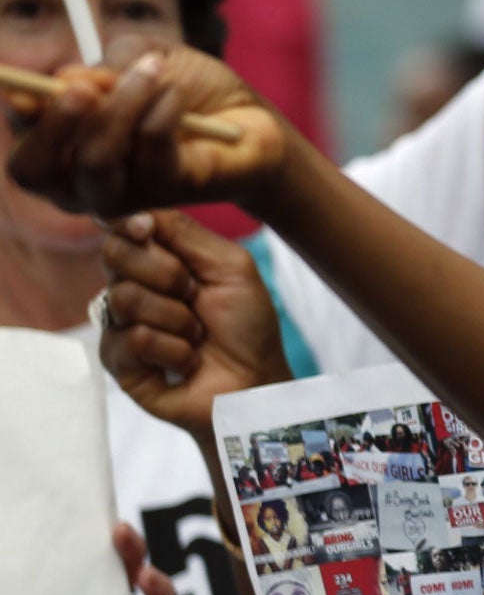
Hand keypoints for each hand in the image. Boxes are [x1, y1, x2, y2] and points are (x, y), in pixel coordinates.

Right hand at [6, 38, 285, 218]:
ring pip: (95, 160)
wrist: (250, 118)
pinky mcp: (167, 192)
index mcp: (62, 152)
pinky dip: (162, 109)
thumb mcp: (141, 57)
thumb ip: (106, 65)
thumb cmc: (187, 90)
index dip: (19, 114)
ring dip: (121, 105)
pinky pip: (151, 148)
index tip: (29, 82)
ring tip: (152, 72)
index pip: (21, 144)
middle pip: (33, 170)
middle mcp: (81, 183)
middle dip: (55, 122)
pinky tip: (178, 94)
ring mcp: (123, 195)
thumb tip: (71, 79)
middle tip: (85, 85)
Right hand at [98, 208, 292, 441]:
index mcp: (158, 261)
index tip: (146, 230)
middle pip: (115, 255)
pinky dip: (173, 350)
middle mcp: (133, 288)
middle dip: (167, 273)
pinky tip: (186, 362)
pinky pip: (132, 339)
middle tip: (196, 296)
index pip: (123, 229)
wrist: (256, 382)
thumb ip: (184, 233)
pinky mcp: (117, 362)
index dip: (132, 226)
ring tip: (197, 336)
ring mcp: (120, 324)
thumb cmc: (247, 325)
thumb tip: (134, 212)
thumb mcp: (230, 266)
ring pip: (124, 297)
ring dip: (177, 318)